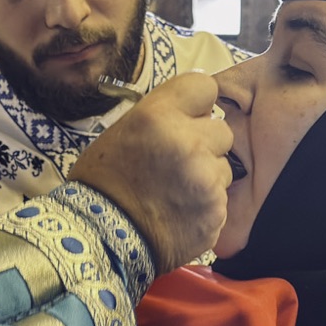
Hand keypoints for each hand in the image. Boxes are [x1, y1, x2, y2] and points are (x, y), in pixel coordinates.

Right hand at [67, 72, 230, 272]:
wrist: (100, 238)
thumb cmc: (105, 183)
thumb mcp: (123, 132)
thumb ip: (163, 116)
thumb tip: (196, 112)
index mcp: (159, 116)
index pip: (204, 87)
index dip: (198, 103)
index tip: (190, 117)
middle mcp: (187, 142)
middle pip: (222, 130)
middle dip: (206, 144)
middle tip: (178, 162)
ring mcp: (205, 179)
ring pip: (225, 167)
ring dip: (208, 177)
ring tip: (176, 192)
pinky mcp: (215, 211)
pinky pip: (222, 200)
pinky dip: (205, 207)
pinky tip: (180, 213)